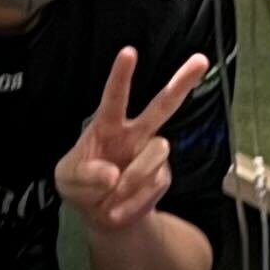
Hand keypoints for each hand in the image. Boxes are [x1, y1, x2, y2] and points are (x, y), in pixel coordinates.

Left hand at [54, 48, 205, 233]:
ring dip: (133, 177)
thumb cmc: (81, 187)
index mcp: (107, 124)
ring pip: (158, 151)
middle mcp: (135, 133)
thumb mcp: (67, 180)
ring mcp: (152, 155)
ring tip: (110, 199)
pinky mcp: (162, 177)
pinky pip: (153, 185)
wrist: (102, 217)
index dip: (121, 75)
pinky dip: (132, 202)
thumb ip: (84, 176)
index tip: (129, 52)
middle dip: (182, 83)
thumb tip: (112, 174)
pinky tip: (118, 209)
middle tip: (201, 60)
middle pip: (163, 105)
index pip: (114, 97)